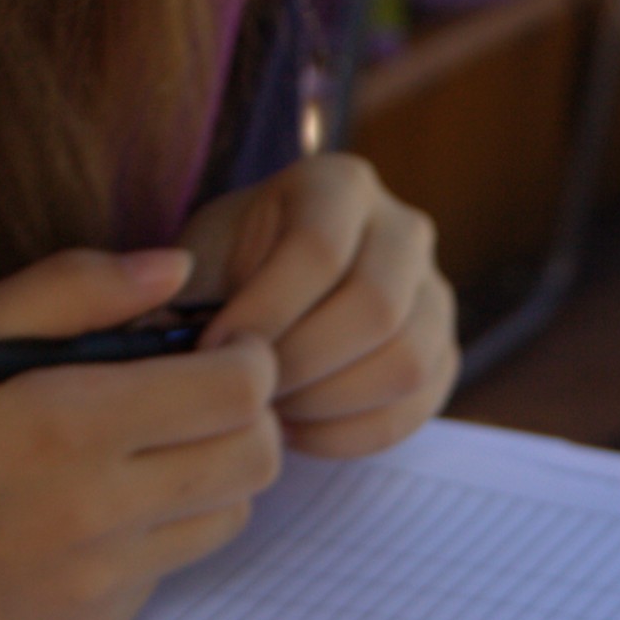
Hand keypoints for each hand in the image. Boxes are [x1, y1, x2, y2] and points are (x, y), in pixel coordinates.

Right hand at [0, 249, 283, 619]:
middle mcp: (96, 510)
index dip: (247, 357)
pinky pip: (164, 574)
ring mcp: (97, 582)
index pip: (236, 390)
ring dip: (208, 476)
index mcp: (66, 422)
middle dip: (246, 414)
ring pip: (224, 519)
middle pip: (252, 459)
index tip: (220, 345)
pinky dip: (151, 537)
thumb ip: (72, 290)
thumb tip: (174, 268)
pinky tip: (84, 516)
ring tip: (145, 451)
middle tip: (200, 395)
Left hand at [181, 157, 453, 458]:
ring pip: (404, 364)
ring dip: (326, 402)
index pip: (319, 249)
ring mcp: (434, 295)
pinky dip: (349, 434)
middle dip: (300, 363)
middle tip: (246, 392)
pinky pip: (413, 410)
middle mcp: (403, 229)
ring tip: (269, 412)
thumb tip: (177, 348)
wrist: (272, 289)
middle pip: (375, 308)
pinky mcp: (442, 356)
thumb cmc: (228, 270)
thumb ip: (183, 293)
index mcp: (339, 184)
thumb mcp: (198, 260)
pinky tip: (297, 430)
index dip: (265, 311)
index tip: (214, 351)